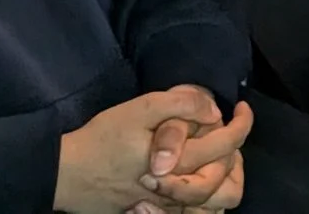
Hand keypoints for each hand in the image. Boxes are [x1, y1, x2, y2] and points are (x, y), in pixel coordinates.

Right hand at [56, 88, 232, 213]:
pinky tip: (194, 177)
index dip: (243, 124)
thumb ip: (181, 105)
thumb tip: (214, 112)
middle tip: (228, 137)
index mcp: (180, 162)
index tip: (242, 110)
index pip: (228, 145)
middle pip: (227, 185)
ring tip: (216, 158)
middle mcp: (177, 191)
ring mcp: (164, 208)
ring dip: (221, 182)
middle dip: (236, 159)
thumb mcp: (140, 108)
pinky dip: (200, 199)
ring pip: (211, 206)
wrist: (65, 174)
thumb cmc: (102, 140)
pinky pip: (188, 213)